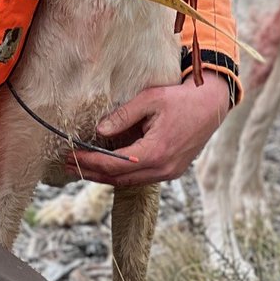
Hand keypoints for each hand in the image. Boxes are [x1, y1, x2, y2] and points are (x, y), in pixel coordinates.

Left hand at [65, 72, 232, 185]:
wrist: (212, 104)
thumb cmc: (181, 98)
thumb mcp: (149, 100)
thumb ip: (122, 117)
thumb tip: (98, 131)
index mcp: (156, 152)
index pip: (113, 164)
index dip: (89, 161)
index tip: (70, 156)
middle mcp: (162, 168)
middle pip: (118, 179)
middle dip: (90, 173)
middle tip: (67, 165)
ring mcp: (169, 172)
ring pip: (129, 182)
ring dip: (103, 176)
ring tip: (81, 168)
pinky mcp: (172, 171)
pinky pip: (140, 177)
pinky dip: (120, 174)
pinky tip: (105, 166)